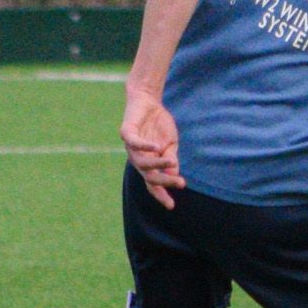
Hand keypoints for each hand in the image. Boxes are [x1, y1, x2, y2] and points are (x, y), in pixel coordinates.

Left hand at [120, 91, 184, 208]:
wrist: (148, 101)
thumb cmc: (159, 124)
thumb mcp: (170, 144)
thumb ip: (170, 159)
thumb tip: (173, 175)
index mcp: (148, 163)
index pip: (152, 184)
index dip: (161, 194)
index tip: (171, 206)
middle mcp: (137, 158)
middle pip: (148, 176)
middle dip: (164, 181)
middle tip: (180, 183)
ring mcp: (131, 147)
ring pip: (141, 163)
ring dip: (157, 164)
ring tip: (172, 161)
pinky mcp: (127, 133)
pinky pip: (134, 142)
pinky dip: (145, 146)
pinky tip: (156, 147)